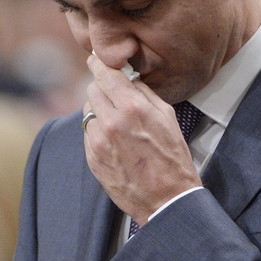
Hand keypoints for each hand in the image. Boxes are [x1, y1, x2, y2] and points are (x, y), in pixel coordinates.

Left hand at [83, 53, 201, 225]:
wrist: (166, 200)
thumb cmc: (172, 157)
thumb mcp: (166, 117)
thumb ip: (143, 92)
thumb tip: (126, 76)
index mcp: (132, 108)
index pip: (104, 73)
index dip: (99, 64)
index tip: (97, 60)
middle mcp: (111, 122)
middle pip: (92, 88)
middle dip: (102, 87)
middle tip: (114, 94)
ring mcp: (98, 141)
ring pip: (88, 110)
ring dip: (99, 110)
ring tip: (117, 121)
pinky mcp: (91, 157)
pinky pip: (88, 132)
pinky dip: (97, 130)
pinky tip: (114, 140)